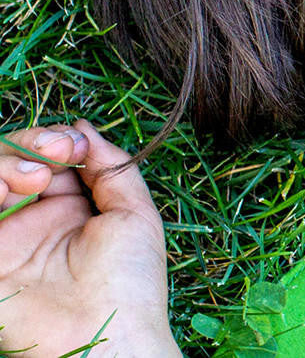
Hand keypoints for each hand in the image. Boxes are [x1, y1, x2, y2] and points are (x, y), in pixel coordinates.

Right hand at [0, 120, 181, 356]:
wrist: (108, 339)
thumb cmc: (130, 282)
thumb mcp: (134, 212)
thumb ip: (111, 165)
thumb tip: (83, 126)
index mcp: (70, 207)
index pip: (47, 155)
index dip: (55, 139)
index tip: (73, 143)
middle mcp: (32, 219)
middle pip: (11, 160)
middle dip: (31, 142)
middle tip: (57, 152)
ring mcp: (4, 239)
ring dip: (6, 161)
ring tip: (35, 177)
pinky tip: (10, 190)